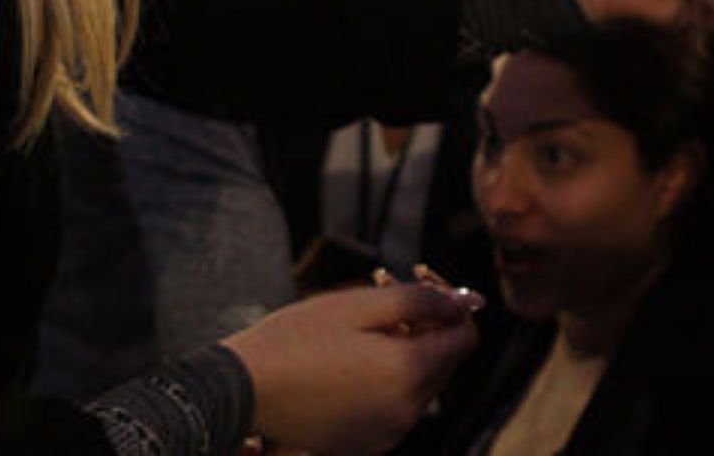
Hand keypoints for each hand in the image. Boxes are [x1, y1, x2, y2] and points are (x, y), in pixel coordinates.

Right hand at [222, 283, 482, 453]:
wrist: (242, 391)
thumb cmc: (296, 340)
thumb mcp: (359, 304)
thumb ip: (421, 299)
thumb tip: (470, 301)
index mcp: (409, 374)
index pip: (464, 336)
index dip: (449, 302)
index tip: (418, 275)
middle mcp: (407, 412)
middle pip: (443, 359)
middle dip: (424, 321)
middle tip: (380, 287)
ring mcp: (388, 433)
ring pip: (419, 382)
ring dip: (404, 348)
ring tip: (358, 321)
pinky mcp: (367, 444)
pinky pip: (395, 405)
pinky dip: (385, 378)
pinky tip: (348, 357)